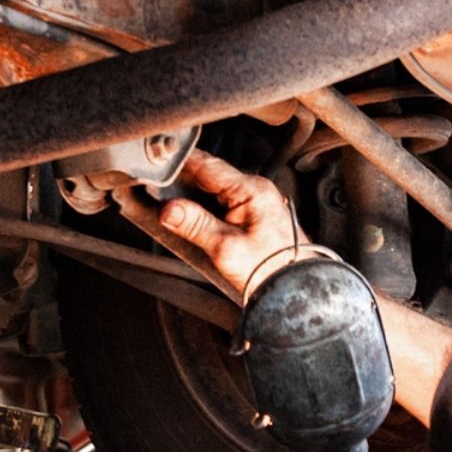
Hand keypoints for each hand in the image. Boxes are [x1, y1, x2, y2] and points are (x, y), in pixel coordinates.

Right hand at [158, 150, 300, 296]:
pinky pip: (223, 202)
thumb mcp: (225, 248)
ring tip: (171, 203)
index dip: (180, 163)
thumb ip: (194, 225)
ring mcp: (256, 201)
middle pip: (209, 175)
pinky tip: (193, 217)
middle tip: (158, 189)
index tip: (157, 166)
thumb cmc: (270, 268)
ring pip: (214, 189)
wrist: (294, 287)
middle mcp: (256, 190)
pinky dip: (205, 207)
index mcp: (251, 190)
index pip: (207, 165)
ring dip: (193, 195)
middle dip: (183, 181)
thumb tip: (167, 209)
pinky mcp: (254, 215)